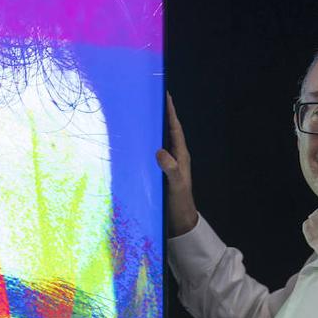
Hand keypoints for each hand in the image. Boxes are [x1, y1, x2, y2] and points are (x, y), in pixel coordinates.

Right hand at [156, 93, 197, 236]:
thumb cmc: (179, 203)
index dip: (170, 112)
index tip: (166, 96)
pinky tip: (136, 143)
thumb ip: (170, 168)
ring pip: (159, 142)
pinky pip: (152, 154)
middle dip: (160, 115)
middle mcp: (175, 157)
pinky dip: (146, 145)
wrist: (180, 222)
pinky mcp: (159, 173)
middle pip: (167, 131)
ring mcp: (167, 165)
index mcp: (181, 156)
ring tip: (142, 116)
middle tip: (151, 100)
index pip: (175, 129)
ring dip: (152, 129)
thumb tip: (160, 151)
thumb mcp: (176, 185)